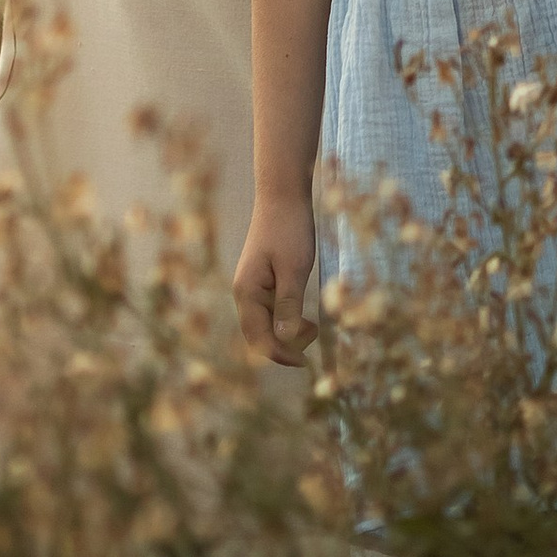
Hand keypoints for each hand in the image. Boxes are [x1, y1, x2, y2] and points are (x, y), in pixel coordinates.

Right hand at [234, 200, 318, 367]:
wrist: (283, 193)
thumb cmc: (289, 229)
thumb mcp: (294, 269)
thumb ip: (288, 305)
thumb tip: (285, 340)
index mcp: (247, 292)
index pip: (259, 339)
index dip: (281, 355)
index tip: (305, 363)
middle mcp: (244, 291)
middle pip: (258, 335)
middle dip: (283, 346)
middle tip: (312, 341)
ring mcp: (251, 285)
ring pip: (264, 323)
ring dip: (285, 333)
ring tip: (312, 327)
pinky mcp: (261, 278)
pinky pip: (269, 309)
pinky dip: (285, 318)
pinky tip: (303, 314)